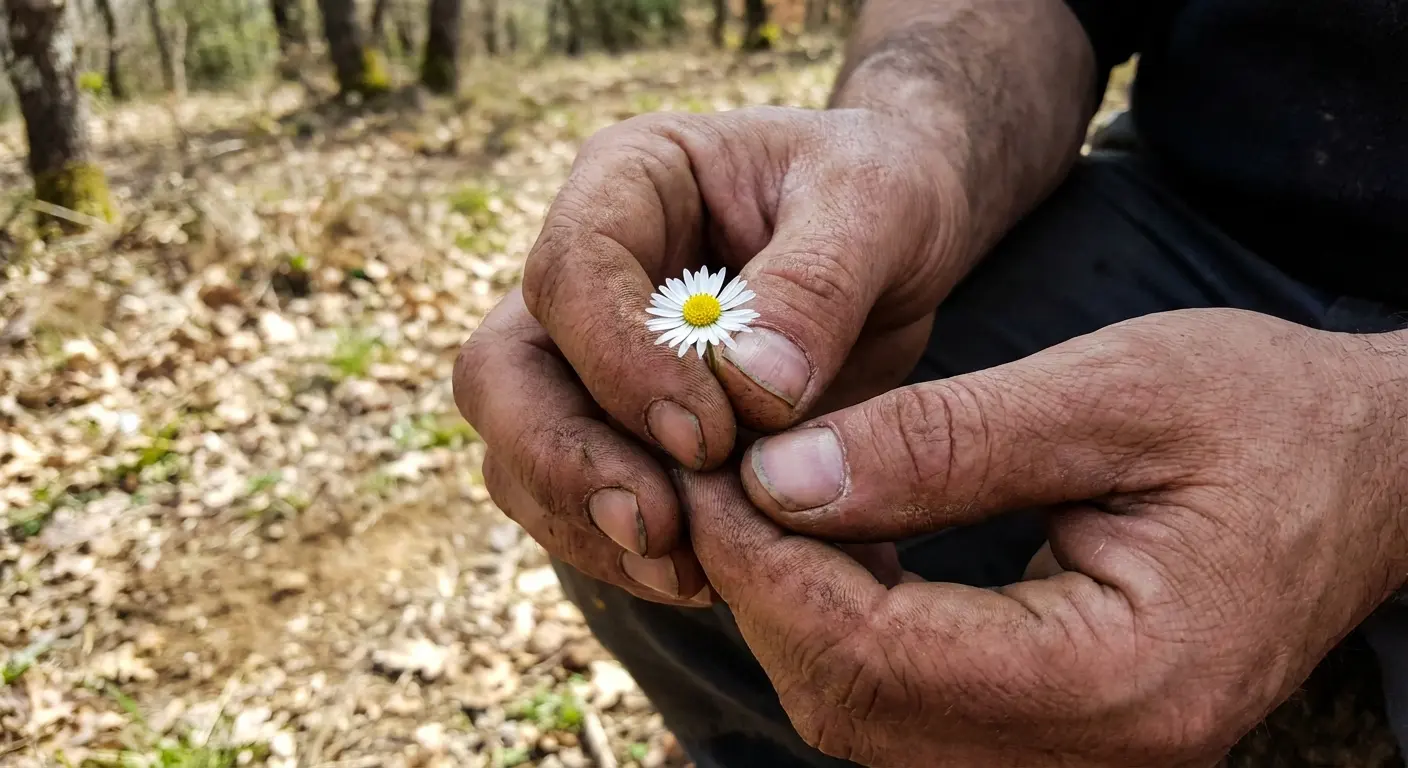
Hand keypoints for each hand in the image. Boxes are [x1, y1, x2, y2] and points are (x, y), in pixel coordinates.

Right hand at [456, 106, 972, 602]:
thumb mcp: (880, 208)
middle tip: (658, 529)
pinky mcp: (615, 434)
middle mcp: (582, 273)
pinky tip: (704, 577)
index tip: (708, 437)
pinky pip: (575, 507)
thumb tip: (753, 390)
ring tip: (691, 573)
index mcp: (627, 181)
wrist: (898, 247)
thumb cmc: (881, 200)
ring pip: (519, 454)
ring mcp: (583, 359)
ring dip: (589, 524)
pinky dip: (625, 555)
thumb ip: (818, 286)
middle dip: (566, 462)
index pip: (570, 274)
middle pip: (503, 374)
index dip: (620, 365)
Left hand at [683, 309, 1407, 766]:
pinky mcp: (1063, 733)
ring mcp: (1081, 759)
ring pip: (869, 718)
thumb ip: (946, 442)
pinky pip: (911, 705)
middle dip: (763, 593)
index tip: (706, 474)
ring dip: (795, 611)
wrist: (1370, 471)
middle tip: (711, 483)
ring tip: (756, 500)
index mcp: (1124, 679)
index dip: (767, 566)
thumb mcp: (1111, 394)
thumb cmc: (1264, 414)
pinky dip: (848, 624)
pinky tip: (830, 538)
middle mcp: (1100, 754)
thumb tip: (780, 477)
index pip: (878, 653)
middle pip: (855, 708)